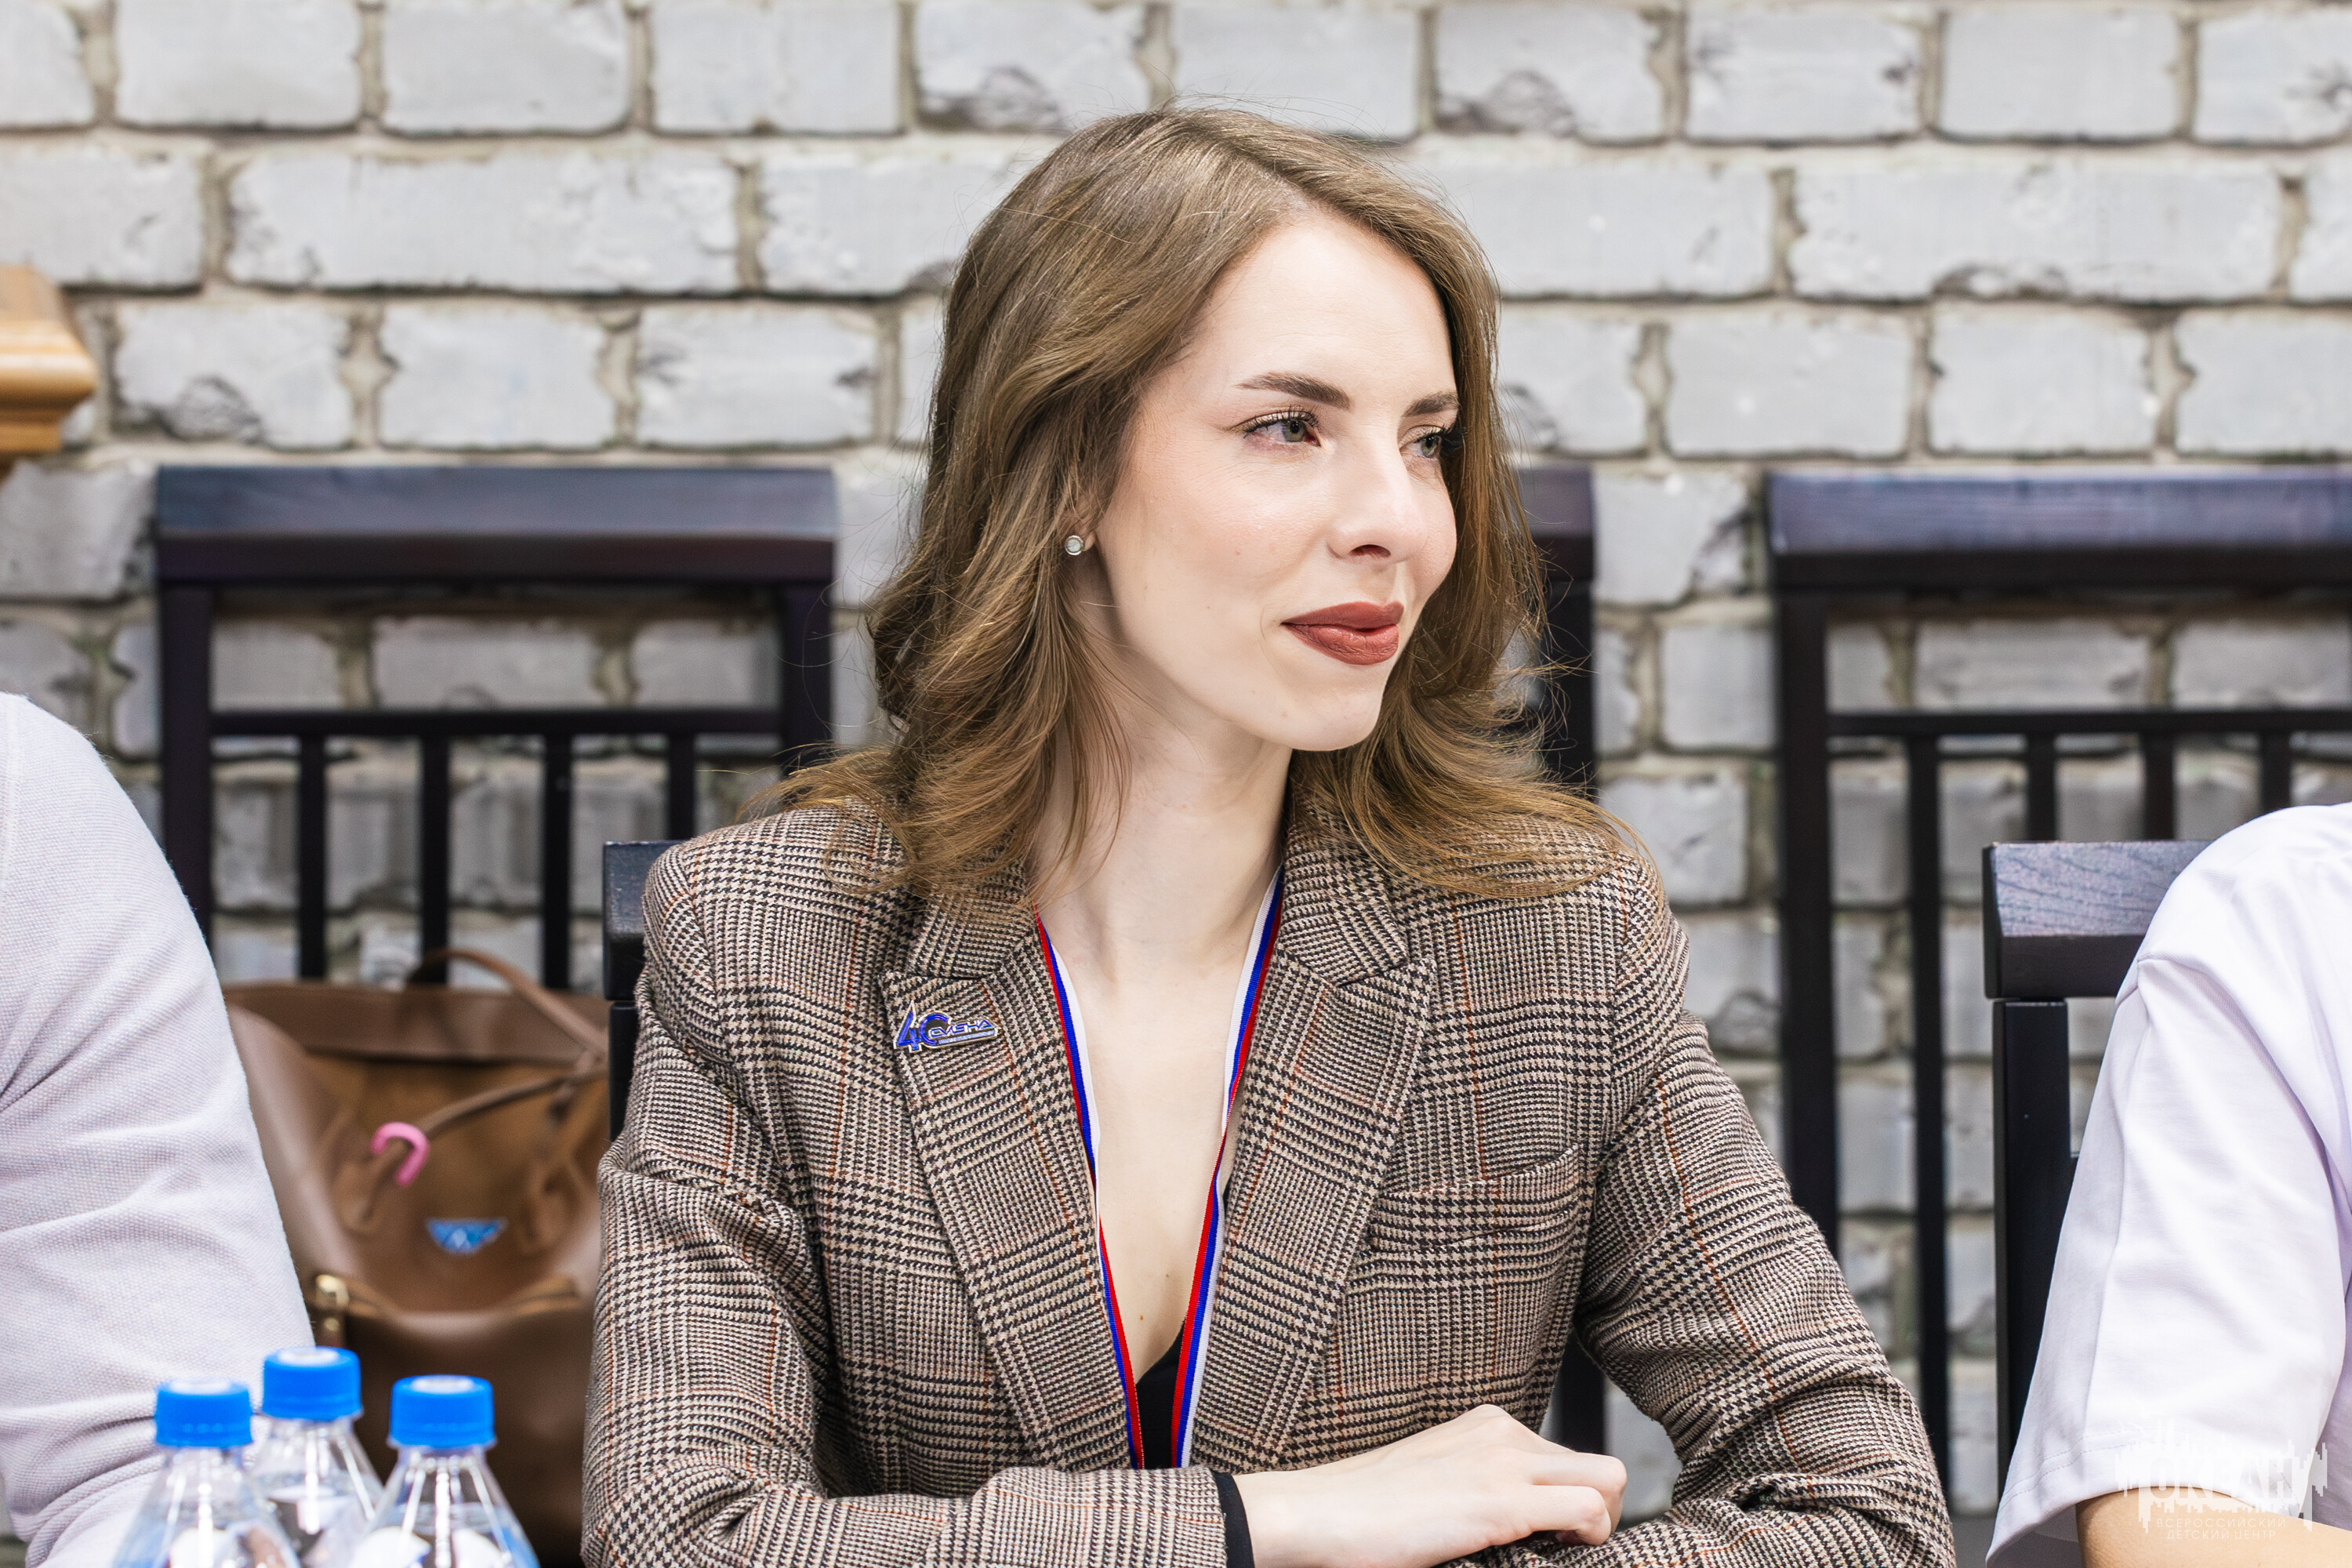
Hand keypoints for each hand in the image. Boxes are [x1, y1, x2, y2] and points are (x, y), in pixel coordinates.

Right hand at [1232, 1403, 1625, 1567]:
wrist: (1315, 1514)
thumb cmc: (1361, 1511)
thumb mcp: (1432, 1481)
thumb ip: (1474, 1484)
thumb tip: (1510, 1521)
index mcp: (1485, 1425)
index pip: (1566, 1458)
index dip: (1572, 1502)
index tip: (1553, 1538)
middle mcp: (1501, 1432)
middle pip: (1598, 1464)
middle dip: (1601, 1514)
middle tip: (1568, 1551)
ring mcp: (1504, 1463)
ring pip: (1610, 1480)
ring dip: (1603, 1526)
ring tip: (1565, 1555)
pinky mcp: (1501, 1502)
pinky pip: (1589, 1509)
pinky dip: (1590, 1539)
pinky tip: (1553, 1555)